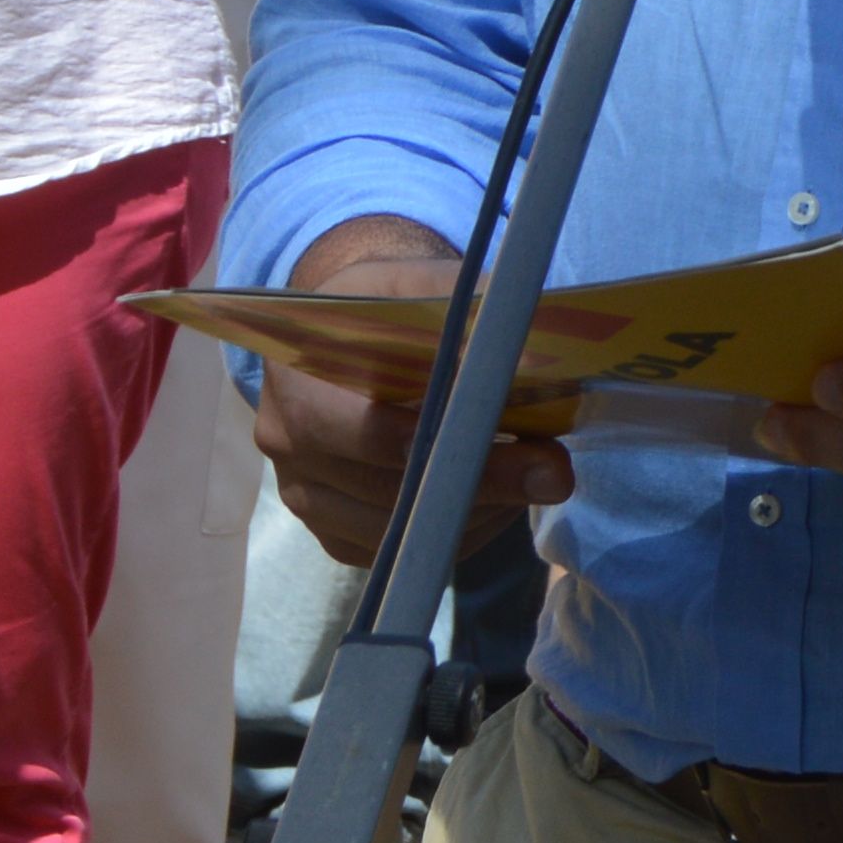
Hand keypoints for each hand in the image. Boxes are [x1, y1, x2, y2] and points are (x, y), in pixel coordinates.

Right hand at [237, 222, 571, 564]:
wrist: (349, 334)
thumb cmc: (388, 305)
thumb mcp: (419, 286)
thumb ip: (466, 310)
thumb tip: (531, 358)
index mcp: (294, 377)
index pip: (351, 425)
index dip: (423, 442)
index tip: (499, 440)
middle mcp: (287, 446)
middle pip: (382, 489)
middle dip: (478, 483)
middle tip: (555, 472)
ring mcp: (307, 498)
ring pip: (399, 533)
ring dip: (476, 511)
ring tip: (536, 475)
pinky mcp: (336, 535)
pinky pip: (402, 555)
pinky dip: (459, 532)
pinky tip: (499, 497)